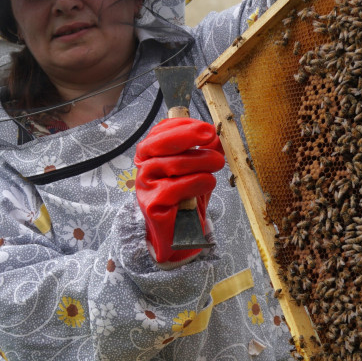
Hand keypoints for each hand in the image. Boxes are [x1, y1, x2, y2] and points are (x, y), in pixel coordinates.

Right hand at [134, 118, 225, 263]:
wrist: (178, 234)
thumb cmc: (185, 198)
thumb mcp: (197, 170)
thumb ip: (204, 153)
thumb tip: (216, 138)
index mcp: (150, 155)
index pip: (160, 132)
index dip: (182, 126)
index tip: (204, 127)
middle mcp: (143, 168)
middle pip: (159, 144)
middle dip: (187, 135)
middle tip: (210, 135)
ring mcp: (145, 186)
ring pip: (171, 165)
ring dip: (199, 160)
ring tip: (218, 162)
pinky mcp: (151, 204)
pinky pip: (174, 188)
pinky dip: (195, 182)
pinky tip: (208, 182)